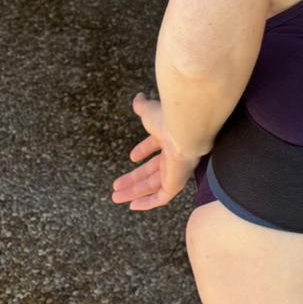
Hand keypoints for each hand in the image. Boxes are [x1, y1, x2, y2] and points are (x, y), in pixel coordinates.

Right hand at [111, 92, 197, 210]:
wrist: (187, 129)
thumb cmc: (169, 118)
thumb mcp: (149, 111)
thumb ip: (143, 106)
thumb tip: (138, 97)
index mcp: (170, 137)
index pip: (157, 146)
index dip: (144, 150)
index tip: (132, 157)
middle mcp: (174, 155)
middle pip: (152, 170)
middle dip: (134, 178)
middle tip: (116, 185)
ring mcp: (176, 170)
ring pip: (153, 186)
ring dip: (134, 192)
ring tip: (115, 197)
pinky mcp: (176, 183)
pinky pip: (162, 198)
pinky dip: (148, 203)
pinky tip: (133, 206)